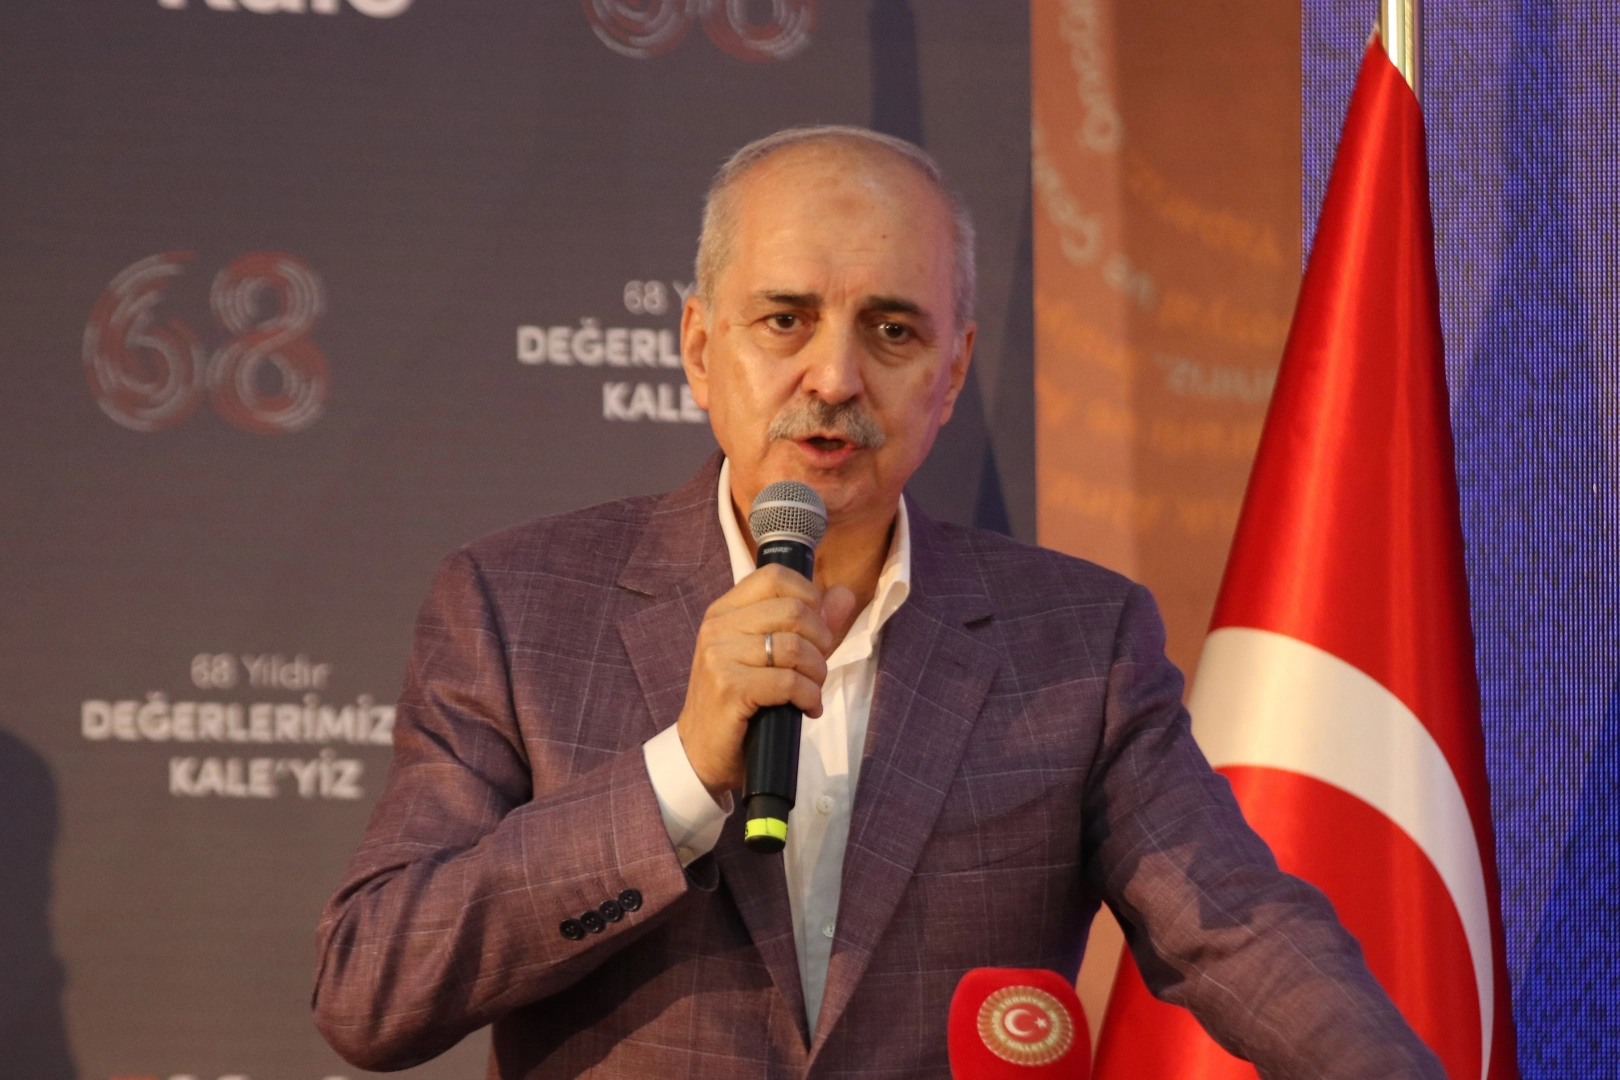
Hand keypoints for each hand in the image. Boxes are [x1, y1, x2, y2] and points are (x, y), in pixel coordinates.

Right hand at [675, 564, 857, 798]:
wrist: (702, 751)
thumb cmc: (739, 701)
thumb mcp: (772, 656)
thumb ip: (810, 623)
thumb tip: (844, 593)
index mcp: (725, 610)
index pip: (774, 576)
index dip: (808, 596)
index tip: (817, 628)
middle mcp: (718, 627)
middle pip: (792, 611)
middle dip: (820, 642)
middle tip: (818, 668)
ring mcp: (720, 656)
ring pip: (794, 647)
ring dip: (817, 673)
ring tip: (812, 690)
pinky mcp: (728, 688)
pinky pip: (788, 682)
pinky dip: (809, 696)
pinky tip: (807, 708)